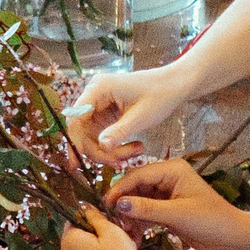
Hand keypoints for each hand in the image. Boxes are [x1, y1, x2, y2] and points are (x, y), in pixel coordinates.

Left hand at [55, 210, 169, 249]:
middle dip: (100, 233)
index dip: (94, 217)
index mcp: (68, 240)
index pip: (75, 217)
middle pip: (80, 234)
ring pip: (86, 249)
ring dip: (103, 247)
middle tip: (121, 238)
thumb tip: (83, 205)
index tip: (112, 223)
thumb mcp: (112, 233)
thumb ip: (95, 216)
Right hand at [70, 66, 187, 163]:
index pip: (75, 118)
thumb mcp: (140, 117)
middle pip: (81, 129)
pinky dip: (112, 144)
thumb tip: (101, 147)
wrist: (175, 84)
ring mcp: (99, 103)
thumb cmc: (160, 95)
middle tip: (119, 163)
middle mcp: (94, 94)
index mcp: (98, 88)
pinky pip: (101, 133)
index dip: (74, 142)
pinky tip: (128, 151)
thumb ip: (118, 132)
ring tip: (132, 155)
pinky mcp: (106, 111)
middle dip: (97, 150)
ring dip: (107, 150)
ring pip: (91, 134)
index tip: (76, 164)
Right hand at [109, 158, 249, 249]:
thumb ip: (147, 209)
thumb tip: (119, 204)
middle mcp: (167, 178)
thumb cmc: (211, 221)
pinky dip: (139, 223)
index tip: (106, 204)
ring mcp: (166, 193)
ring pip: (138, 201)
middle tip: (114, 222)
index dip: (120, 189)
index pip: (138, 175)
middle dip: (124, 204)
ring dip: (130, 216)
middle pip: (136, 187)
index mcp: (172, 170)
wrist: (232, 238)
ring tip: (126, 232)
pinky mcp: (166, 208)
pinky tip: (135, 235)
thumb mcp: (178, 215)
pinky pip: (145, 212)